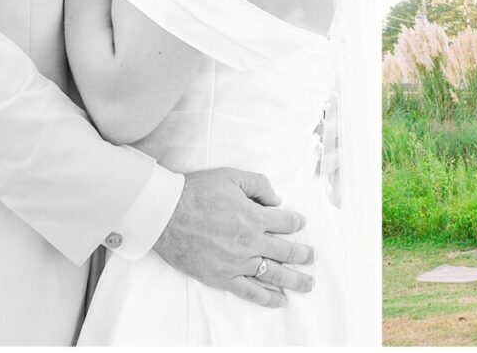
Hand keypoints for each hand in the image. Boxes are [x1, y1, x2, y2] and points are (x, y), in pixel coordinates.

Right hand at [153, 168, 313, 307]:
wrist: (164, 215)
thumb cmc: (196, 192)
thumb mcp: (232, 176)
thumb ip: (259, 185)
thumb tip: (276, 199)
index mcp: (255, 217)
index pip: (286, 222)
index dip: (296, 222)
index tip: (299, 223)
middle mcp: (250, 242)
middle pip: (286, 251)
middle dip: (303, 254)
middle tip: (312, 257)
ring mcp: (237, 263)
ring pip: (273, 274)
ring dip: (294, 279)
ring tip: (307, 283)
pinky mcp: (222, 277)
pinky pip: (250, 291)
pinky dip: (267, 297)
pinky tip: (280, 300)